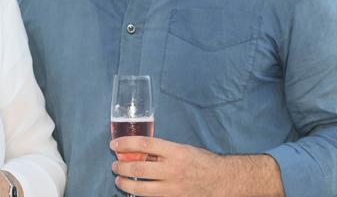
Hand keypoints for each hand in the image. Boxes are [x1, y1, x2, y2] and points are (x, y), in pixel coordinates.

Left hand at [110, 136, 283, 196]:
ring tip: (118, 180)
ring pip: (142, 188)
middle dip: (122, 167)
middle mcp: (173, 169)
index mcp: (175, 151)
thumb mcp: (182, 149)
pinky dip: (139, 196)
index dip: (126, 144)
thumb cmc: (201, 161)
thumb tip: (138, 152)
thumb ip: (161, 151)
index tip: (114, 145)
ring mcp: (173, 187)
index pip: (144, 144)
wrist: (222, 180)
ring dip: (126, 184)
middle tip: (114, 165)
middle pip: (139, 168)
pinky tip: (133, 192)